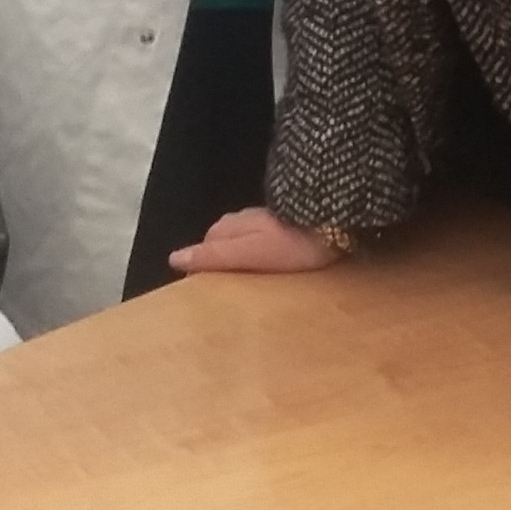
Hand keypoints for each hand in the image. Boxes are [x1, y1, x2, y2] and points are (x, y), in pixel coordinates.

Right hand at [170, 205, 344, 274]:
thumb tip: (174, 258)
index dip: (200, 267)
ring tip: (243, 282)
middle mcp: (244, 218)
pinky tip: (268, 267)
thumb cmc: (291, 245)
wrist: (336, 225)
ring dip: (240, 257)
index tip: (200, 291)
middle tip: (221, 290)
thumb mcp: (248, 253)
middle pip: (222, 241)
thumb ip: (214, 256)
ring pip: (243, 240)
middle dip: (218, 261)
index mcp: (230, 225)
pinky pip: (263, 242)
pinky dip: (259, 255)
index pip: (204, 246)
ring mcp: (267, 220)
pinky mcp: (288, 225)